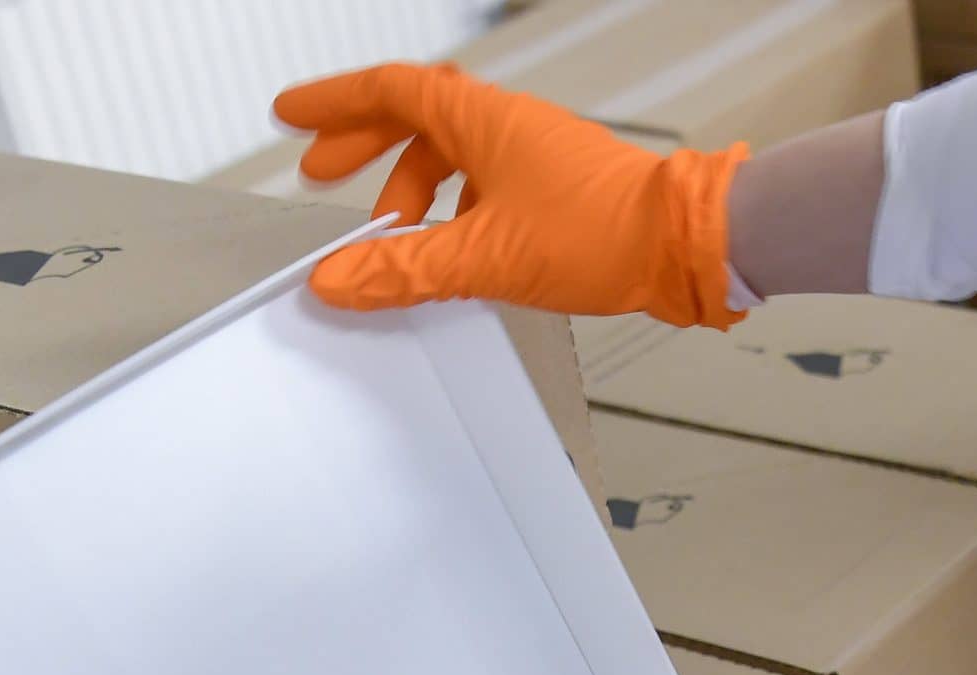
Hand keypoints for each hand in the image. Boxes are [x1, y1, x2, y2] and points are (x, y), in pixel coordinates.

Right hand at [273, 62, 746, 325]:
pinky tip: (452, 249)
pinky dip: (454, 211)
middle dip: (363, 146)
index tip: (293, 117)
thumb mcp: (482, 258)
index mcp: (482, 120)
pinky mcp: (559, 189)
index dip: (334, 105)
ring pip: (453, 157)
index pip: (389, 92)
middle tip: (322, 174)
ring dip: (412, 189)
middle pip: (415, 120)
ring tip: (389, 234)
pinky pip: (486, 185)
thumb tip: (339, 280)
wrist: (683, 246)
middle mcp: (508, 126)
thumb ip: (403, 271)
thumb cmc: (602, 232)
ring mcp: (536, 155)